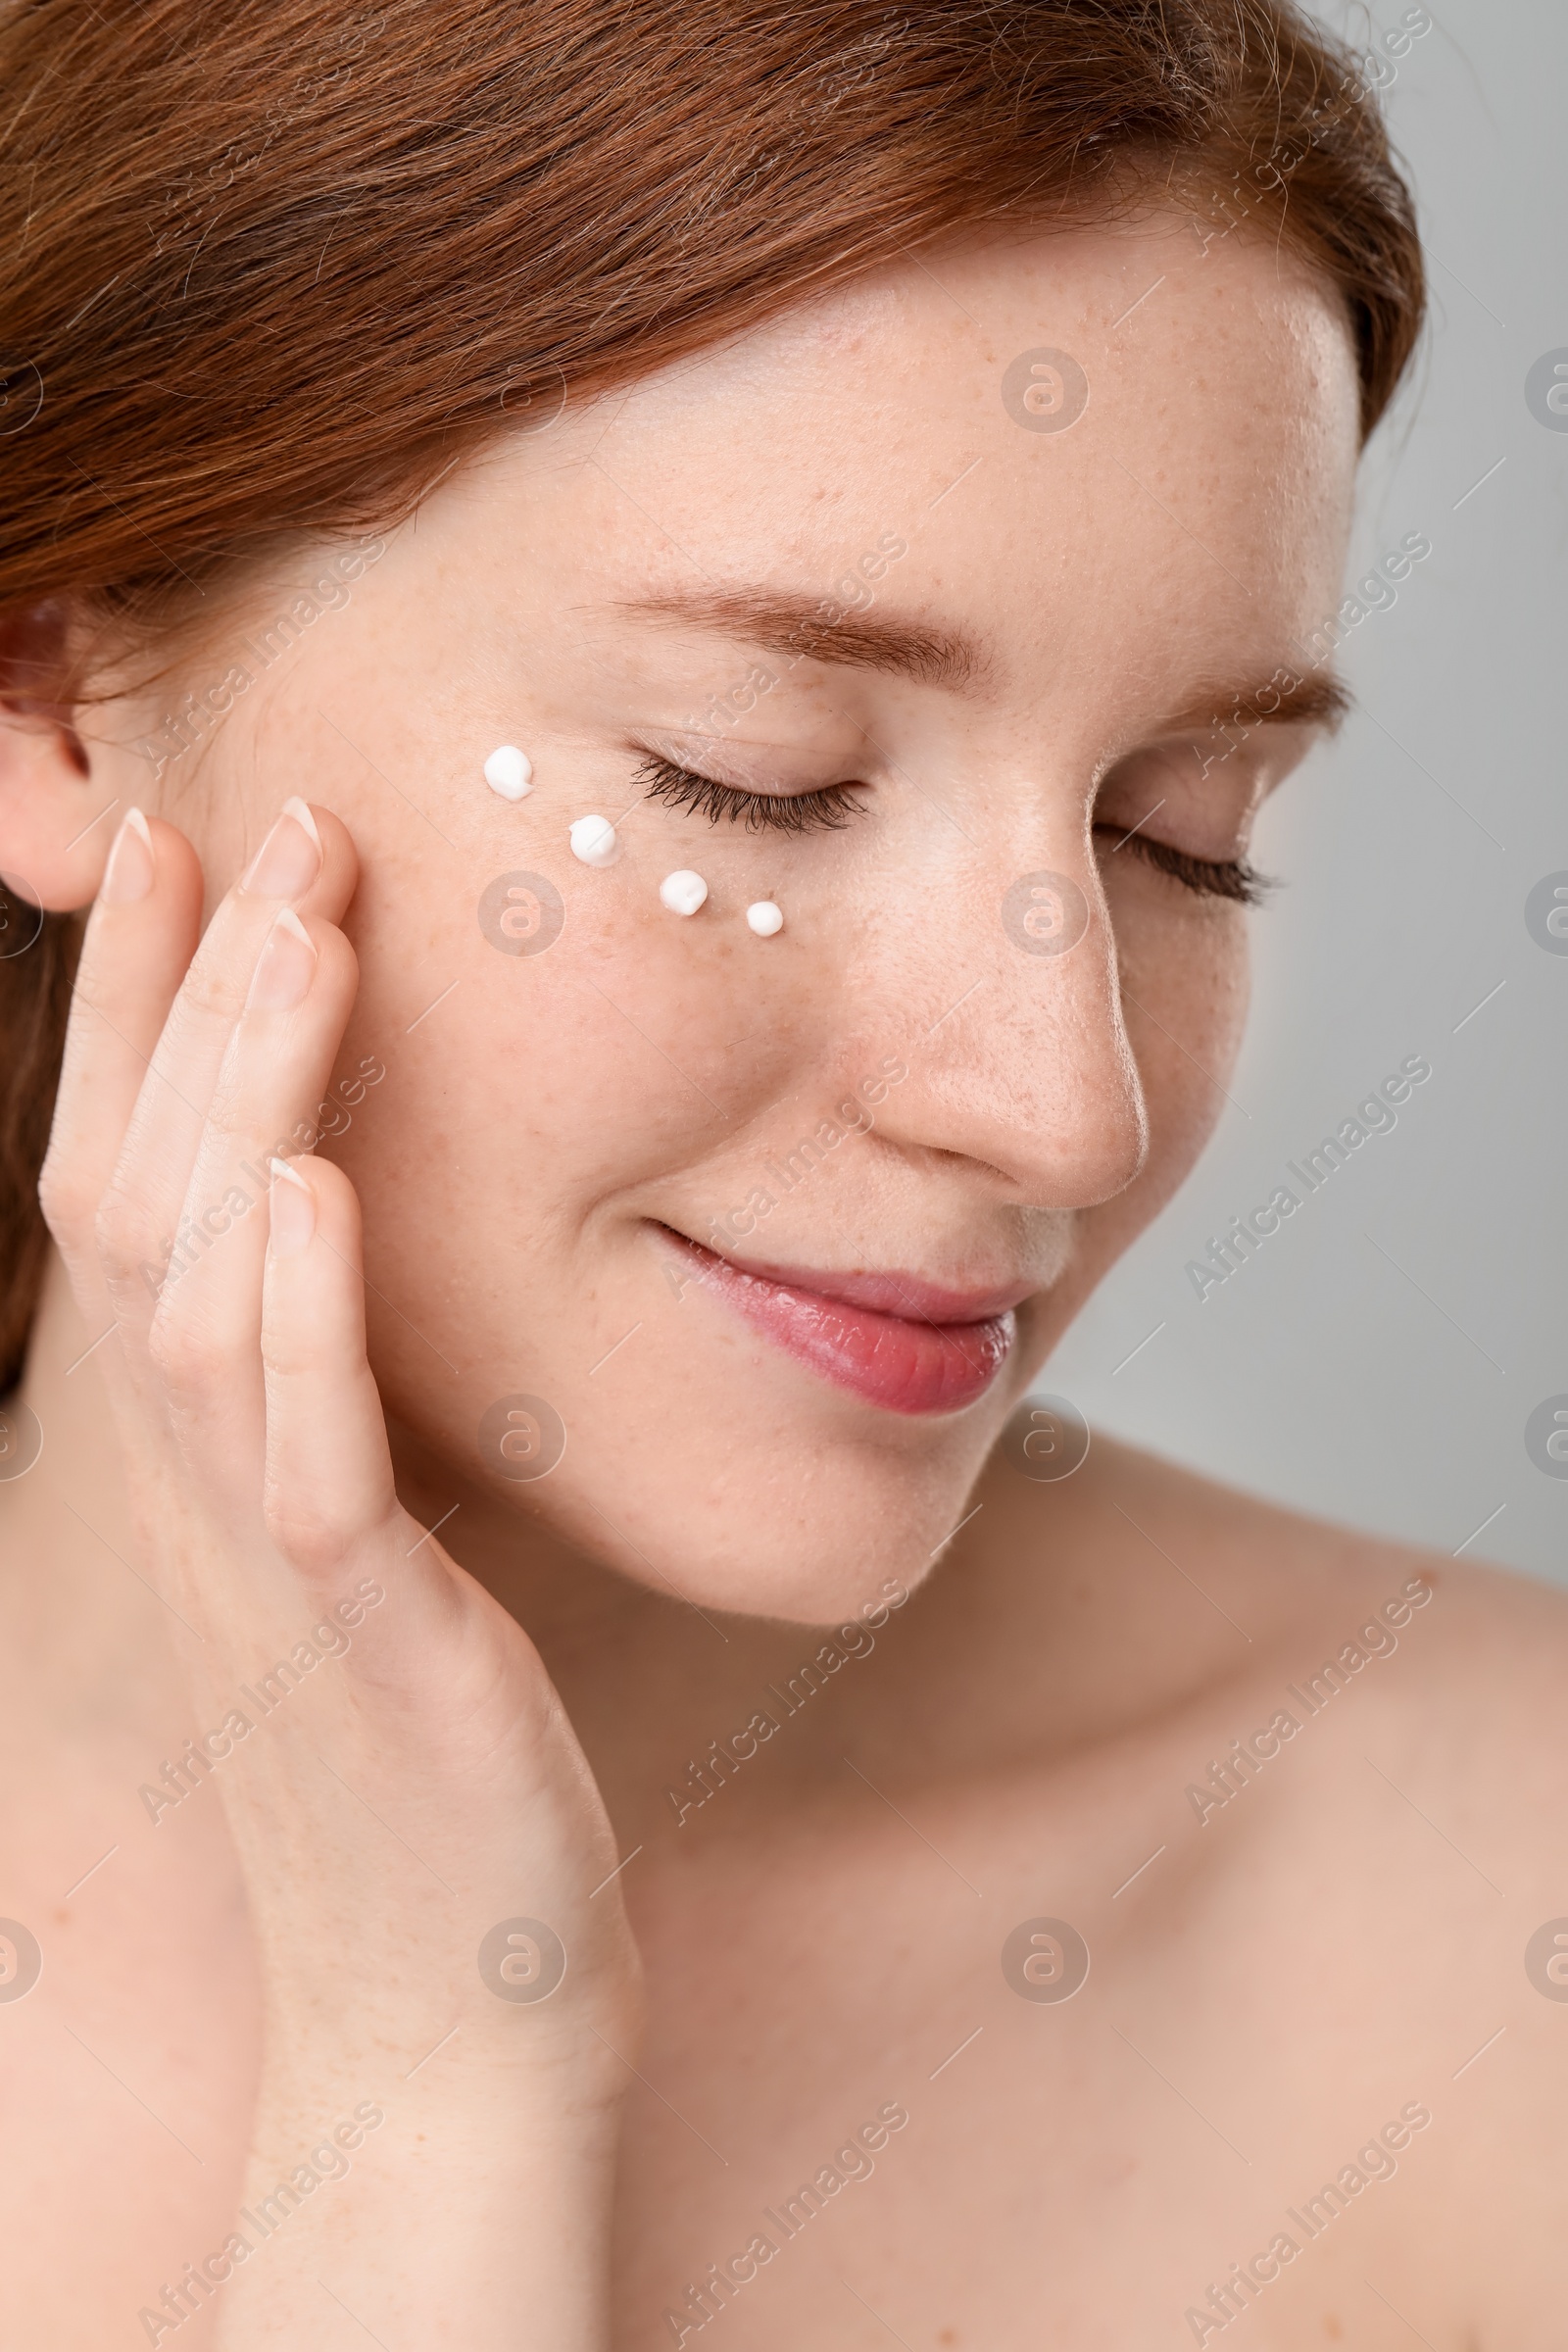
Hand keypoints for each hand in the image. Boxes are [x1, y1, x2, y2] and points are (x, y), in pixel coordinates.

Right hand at [40, 800, 637, 2347]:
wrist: (434, 2001)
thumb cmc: (412, 1763)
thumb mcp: (357, 1548)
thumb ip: (349, 1399)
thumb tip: (375, 1251)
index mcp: (208, 1442)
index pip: (149, 1182)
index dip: (150, 1012)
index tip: (185, 841)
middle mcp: (201, 1478)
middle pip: (151, 1189)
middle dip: (194, 996)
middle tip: (256, 810)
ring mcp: (269, 1556)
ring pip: (210, 1290)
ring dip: (245, 1098)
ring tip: (295, 923)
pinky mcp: (361, 1638)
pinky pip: (307, 1460)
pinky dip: (300, 1321)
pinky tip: (317, 1189)